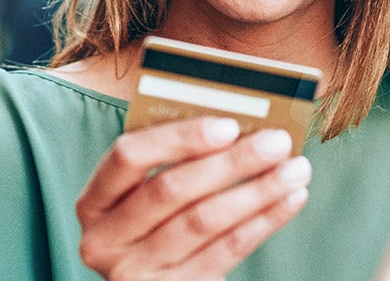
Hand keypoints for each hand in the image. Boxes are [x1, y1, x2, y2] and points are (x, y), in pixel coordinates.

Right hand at [77, 117, 311, 279]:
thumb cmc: (157, 226)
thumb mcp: (146, 198)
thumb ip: (174, 163)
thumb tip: (239, 126)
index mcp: (94, 202)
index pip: (128, 156)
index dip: (179, 137)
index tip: (229, 124)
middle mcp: (106, 240)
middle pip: (172, 190)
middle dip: (231, 162)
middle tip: (277, 142)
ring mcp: (137, 272)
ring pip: (204, 221)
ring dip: (257, 191)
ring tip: (295, 169)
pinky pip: (226, 251)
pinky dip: (264, 221)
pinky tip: (290, 199)